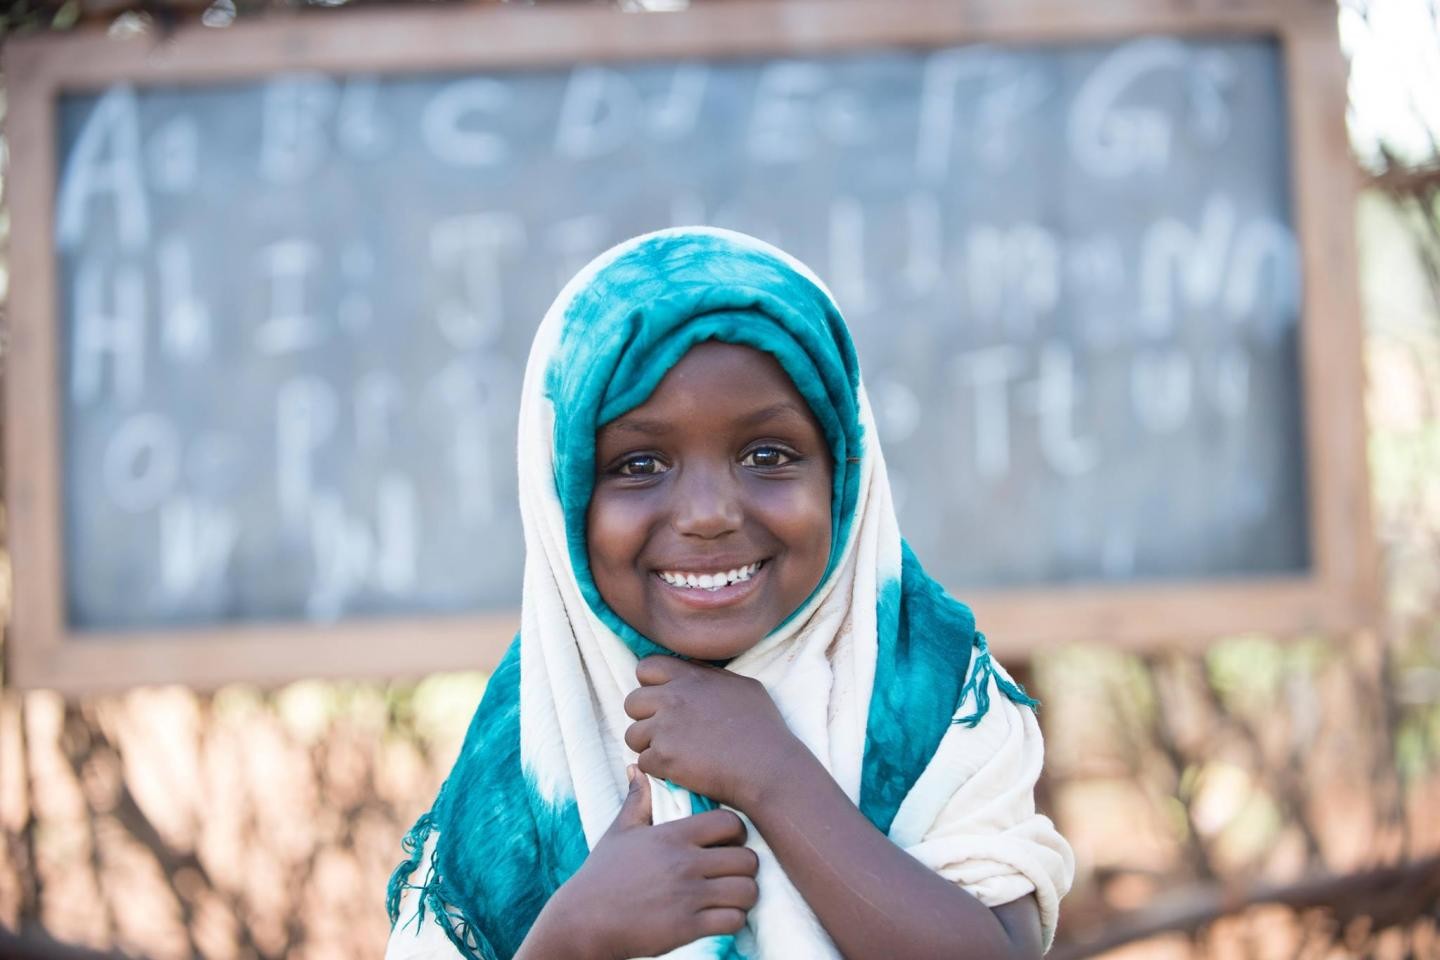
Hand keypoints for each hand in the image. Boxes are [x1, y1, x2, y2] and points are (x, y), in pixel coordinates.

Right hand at [532, 766, 759, 959]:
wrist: (583, 921)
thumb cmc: (602, 875)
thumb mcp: (619, 832)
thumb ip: (636, 800)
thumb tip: (635, 768)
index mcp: (672, 836)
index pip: (730, 822)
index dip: (737, 832)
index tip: (729, 844)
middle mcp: (684, 862)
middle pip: (748, 858)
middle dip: (746, 867)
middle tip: (735, 873)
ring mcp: (687, 896)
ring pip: (747, 890)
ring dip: (744, 896)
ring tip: (732, 897)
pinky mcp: (686, 927)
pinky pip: (733, 921)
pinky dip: (733, 921)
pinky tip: (720, 918)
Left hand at [623, 655, 804, 811]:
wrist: (768, 768)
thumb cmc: (764, 728)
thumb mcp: (743, 687)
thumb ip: (711, 677)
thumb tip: (693, 674)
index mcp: (690, 677)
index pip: (646, 667)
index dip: (650, 685)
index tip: (664, 701)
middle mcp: (673, 697)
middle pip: (632, 702)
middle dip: (645, 717)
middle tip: (666, 732)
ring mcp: (665, 728)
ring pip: (632, 735)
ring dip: (648, 745)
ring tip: (673, 754)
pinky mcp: (663, 757)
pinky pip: (643, 762)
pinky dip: (658, 769)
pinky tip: (680, 771)